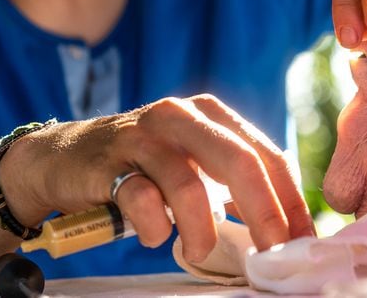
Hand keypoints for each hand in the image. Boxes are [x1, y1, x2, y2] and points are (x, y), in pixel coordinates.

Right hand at [0, 95, 313, 262]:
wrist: (63, 159)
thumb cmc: (141, 169)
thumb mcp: (193, 166)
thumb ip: (233, 187)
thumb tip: (285, 230)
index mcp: (212, 114)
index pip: (267, 154)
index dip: (290, 201)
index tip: (303, 240)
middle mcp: (181, 115)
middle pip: (240, 162)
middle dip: (264, 214)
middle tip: (272, 254)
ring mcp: (143, 135)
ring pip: (190, 185)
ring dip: (202, 231)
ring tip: (199, 250)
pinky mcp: (108, 161)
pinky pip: (141, 200)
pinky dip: (155, 228)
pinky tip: (155, 235)